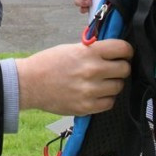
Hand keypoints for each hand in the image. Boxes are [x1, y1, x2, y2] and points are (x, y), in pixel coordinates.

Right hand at [16, 40, 131, 115]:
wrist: (29, 83)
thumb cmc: (49, 62)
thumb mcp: (72, 48)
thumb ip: (93, 50)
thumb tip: (113, 51)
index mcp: (89, 52)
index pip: (123, 48)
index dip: (126, 51)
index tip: (124, 54)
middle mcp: (93, 70)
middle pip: (124, 69)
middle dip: (120, 68)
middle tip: (112, 69)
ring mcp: (91, 90)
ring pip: (119, 87)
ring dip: (112, 84)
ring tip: (100, 82)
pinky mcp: (87, 106)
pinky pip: (110, 103)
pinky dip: (106, 98)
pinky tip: (96, 93)